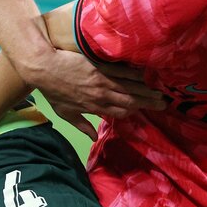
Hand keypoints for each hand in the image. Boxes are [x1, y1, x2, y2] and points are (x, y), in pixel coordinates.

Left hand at [19, 50, 165, 139]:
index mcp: (94, 107)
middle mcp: (101, 96)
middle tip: (163, 102)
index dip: (134, 111)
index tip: (145, 111)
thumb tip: (93, 139)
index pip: (120, 112)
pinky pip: (122, 72)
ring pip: (129, 87)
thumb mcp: (64, 113)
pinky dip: (135, 74)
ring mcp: (102, 80)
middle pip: (130, 101)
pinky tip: (146, 74)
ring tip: (160, 90)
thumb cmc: (52, 90)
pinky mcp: (100, 66)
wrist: (44, 68)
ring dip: (146, 89)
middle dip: (147, 102)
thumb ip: (81, 125)